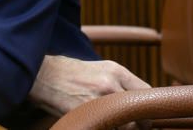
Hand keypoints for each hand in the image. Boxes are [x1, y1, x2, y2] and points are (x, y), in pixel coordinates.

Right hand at [29, 55, 149, 117]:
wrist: (43, 76)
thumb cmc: (71, 72)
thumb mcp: (100, 68)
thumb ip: (122, 81)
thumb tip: (142, 99)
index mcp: (116, 71)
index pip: (148, 93)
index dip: (149, 107)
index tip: (146, 114)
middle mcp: (110, 85)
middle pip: (139, 115)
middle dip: (139, 124)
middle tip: (133, 125)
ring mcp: (98, 100)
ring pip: (126, 127)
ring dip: (123, 129)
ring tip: (113, 124)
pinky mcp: (86, 113)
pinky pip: (108, 128)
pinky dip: (107, 128)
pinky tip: (101, 124)